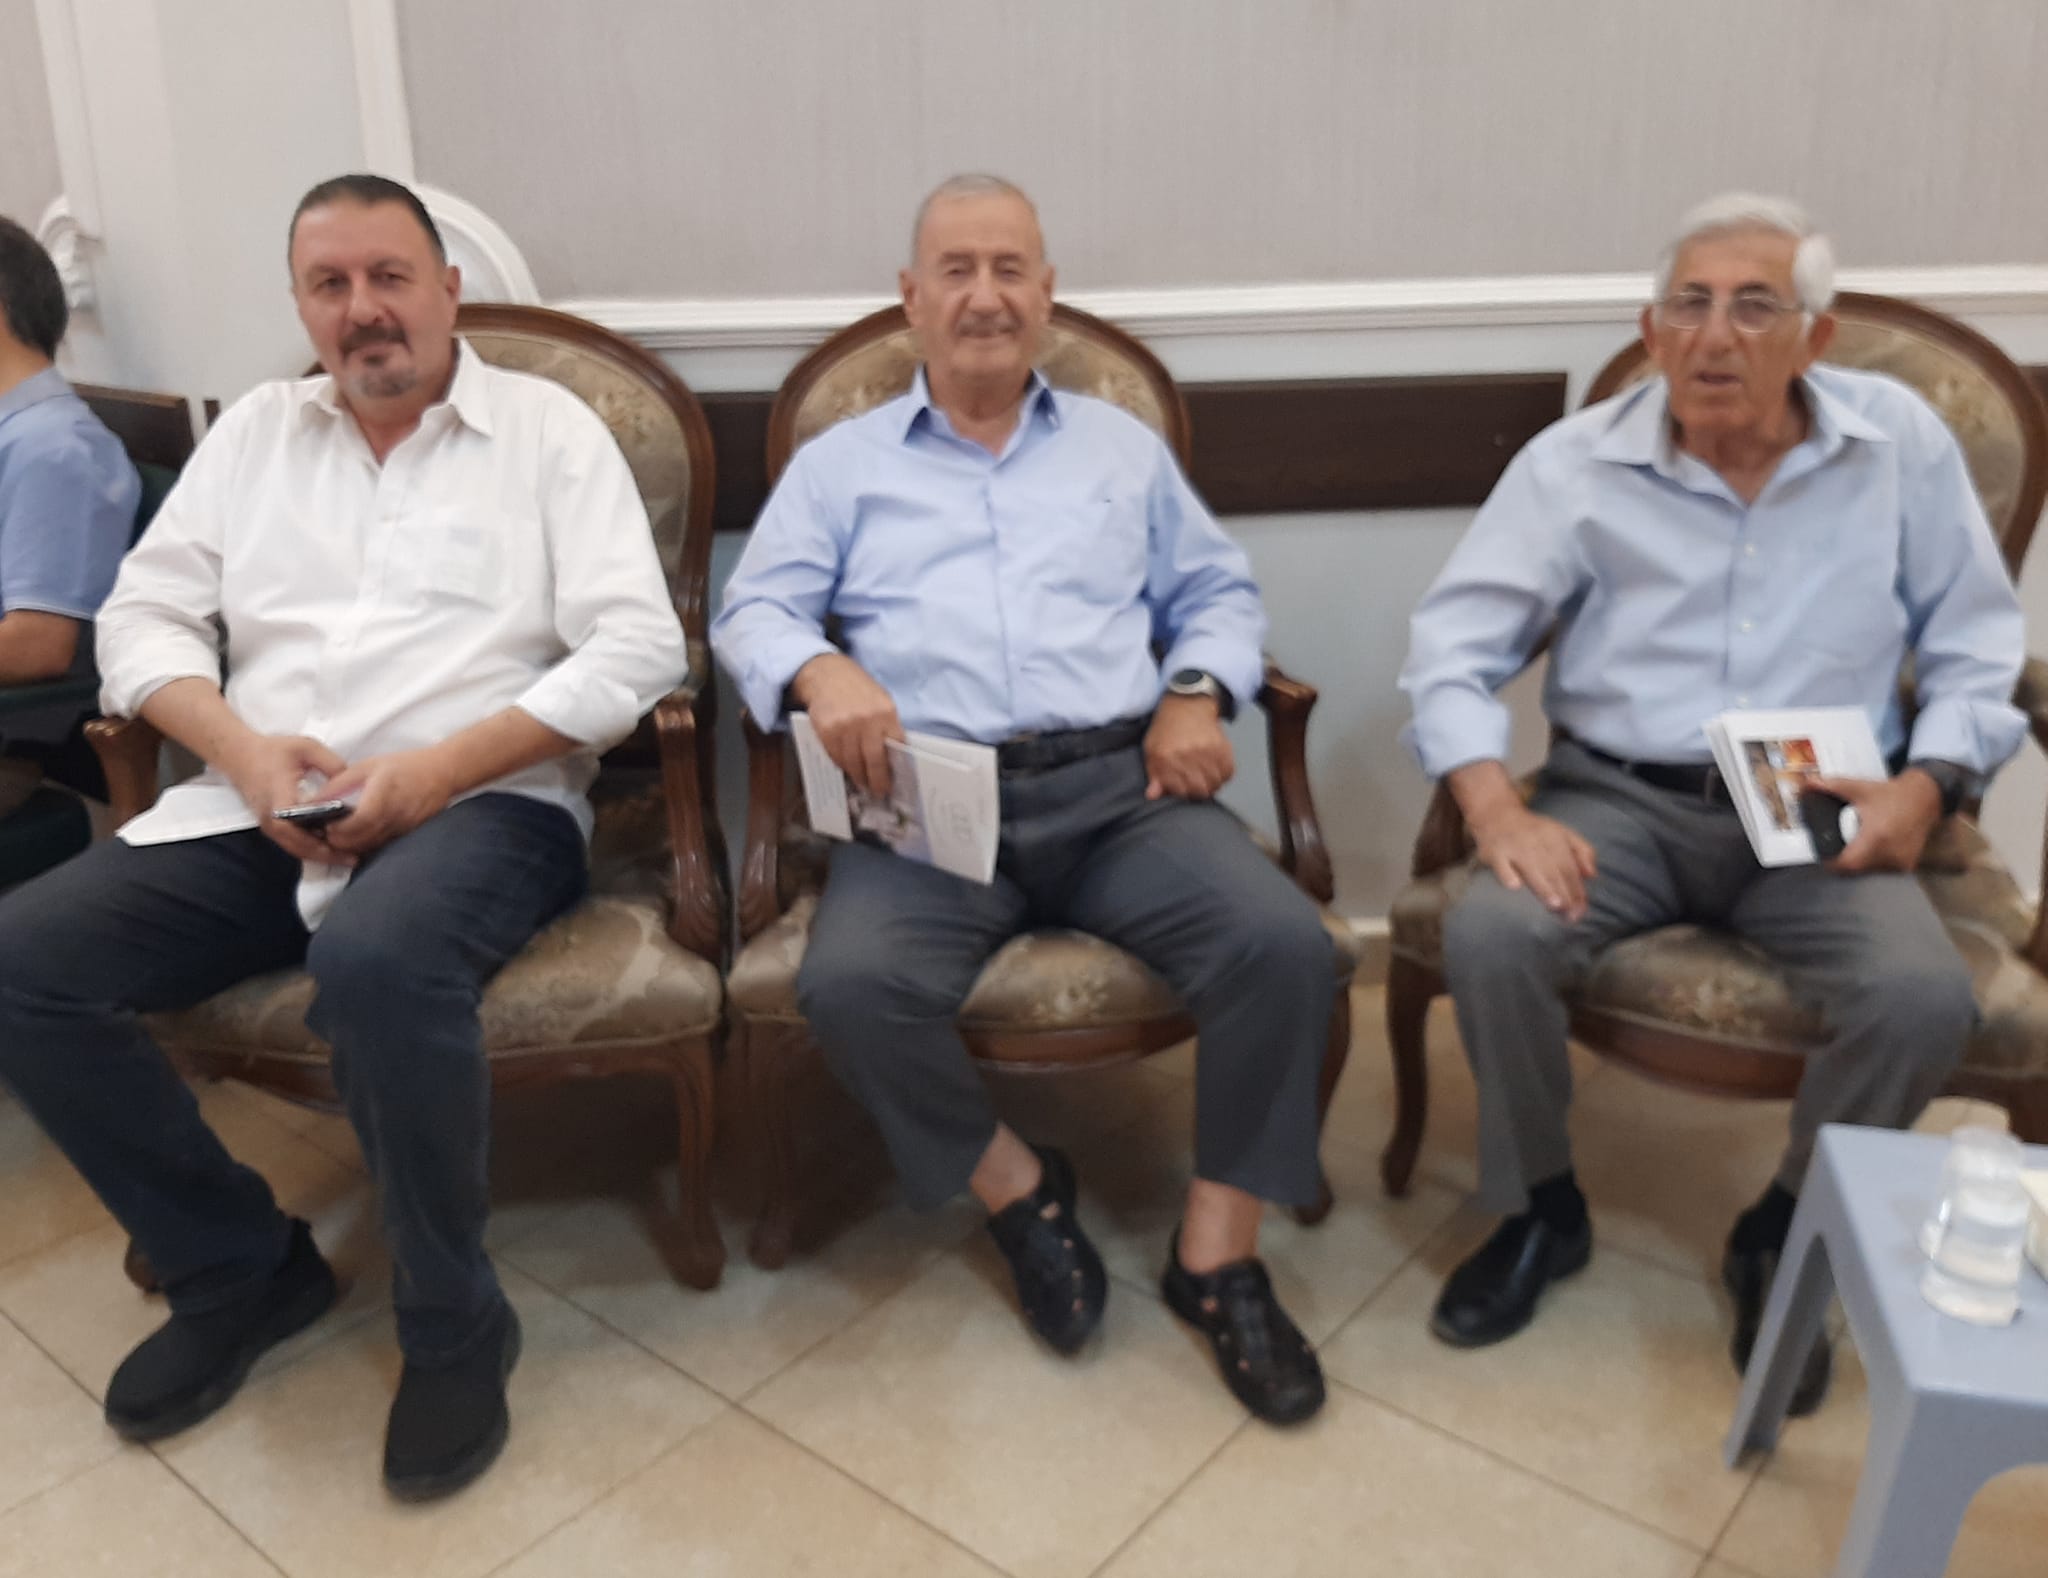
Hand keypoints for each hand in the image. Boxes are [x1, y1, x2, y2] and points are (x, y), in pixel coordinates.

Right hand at [220, 733, 351, 864]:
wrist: (239, 755)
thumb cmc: (271, 750)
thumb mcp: (306, 748)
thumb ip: (332, 764)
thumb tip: (352, 786)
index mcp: (278, 799)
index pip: (294, 829)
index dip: (317, 841)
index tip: (341, 845)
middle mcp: (270, 817)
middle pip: (297, 847)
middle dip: (325, 855)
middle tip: (352, 859)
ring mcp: (269, 824)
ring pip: (294, 848)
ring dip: (319, 855)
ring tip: (346, 857)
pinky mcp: (271, 825)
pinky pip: (291, 843)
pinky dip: (310, 848)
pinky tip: (331, 847)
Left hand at [319, 747, 458, 855]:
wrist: (443, 773)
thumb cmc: (405, 766)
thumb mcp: (368, 766)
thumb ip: (340, 783)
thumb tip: (314, 801)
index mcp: (384, 794)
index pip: (360, 821)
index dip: (340, 828)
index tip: (325, 826)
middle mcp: (395, 814)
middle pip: (363, 839)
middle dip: (340, 841)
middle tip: (326, 834)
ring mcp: (404, 826)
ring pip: (371, 846)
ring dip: (352, 846)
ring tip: (340, 836)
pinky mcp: (408, 834)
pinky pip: (382, 845)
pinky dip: (367, 845)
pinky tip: (359, 837)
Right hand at [791, 654, 903, 796]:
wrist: (826, 674)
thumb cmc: (857, 689)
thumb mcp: (880, 700)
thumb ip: (887, 726)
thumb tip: (893, 757)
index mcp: (886, 711)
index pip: (896, 746)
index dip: (894, 768)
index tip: (894, 780)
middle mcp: (866, 719)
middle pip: (874, 760)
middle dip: (877, 780)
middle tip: (878, 790)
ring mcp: (845, 726)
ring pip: (853, 762)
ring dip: (858, 775)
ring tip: (862, 781)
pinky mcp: (826, 730)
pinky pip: (836, 756)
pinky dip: (842, 764)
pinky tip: (847, 766)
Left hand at [1144, 694, 1233, 799]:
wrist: (1187, 704)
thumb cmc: (1167, 727)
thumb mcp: (1152, 749)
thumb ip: (1153, 774)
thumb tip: (1153, 795)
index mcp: (1166, 756)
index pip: (1179, 790)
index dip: (1181, 793)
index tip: (1181, 788)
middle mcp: (1187, 754)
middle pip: (1200, 790)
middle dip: (1197, 792)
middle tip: (1194, 785)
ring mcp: (1207, 750)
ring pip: (1215, 783)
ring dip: (1211, 784)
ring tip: (1204, 777)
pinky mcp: (1222, 747)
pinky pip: (1228, 772)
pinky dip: (1223, 775)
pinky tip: (1214, 770)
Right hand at [1469, 801, 1598, 921]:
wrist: (1496, 813)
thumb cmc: (1533, 830)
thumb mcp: (1562, 833)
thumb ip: (1582, 851)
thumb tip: (1592, 875)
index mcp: (1555, 838)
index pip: (1570, 867)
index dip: (1577, 890)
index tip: (1581, 910)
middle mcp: (1536, 841)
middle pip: (1554, 870)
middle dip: (1564, 894)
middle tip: (1570, 916)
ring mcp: (1514, 847)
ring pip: (1531, 869)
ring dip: (1543, 887)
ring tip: (1555, 905)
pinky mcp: (1494, 852)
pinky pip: (1501, 865)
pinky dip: (1507, 874)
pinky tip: (1514, 886)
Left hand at [1813, 771, 1941, 873]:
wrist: (1926, 797)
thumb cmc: (1891, 794)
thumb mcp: (1859, 788)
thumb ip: (1831, 786)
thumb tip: (1806, 784)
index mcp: (1876, 838)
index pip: (1847, 863)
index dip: (1831, 862)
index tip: (1823, 854)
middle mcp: (1890, 853)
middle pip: (1856, 869)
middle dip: (1843, 861)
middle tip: (1835, 848)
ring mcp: (1901, 861)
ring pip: (1870, 871)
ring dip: (1859, 862)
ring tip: (1852, 848)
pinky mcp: (1908, 865)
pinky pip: (1884, 870)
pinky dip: (1874, 862)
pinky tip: (1870, 850)